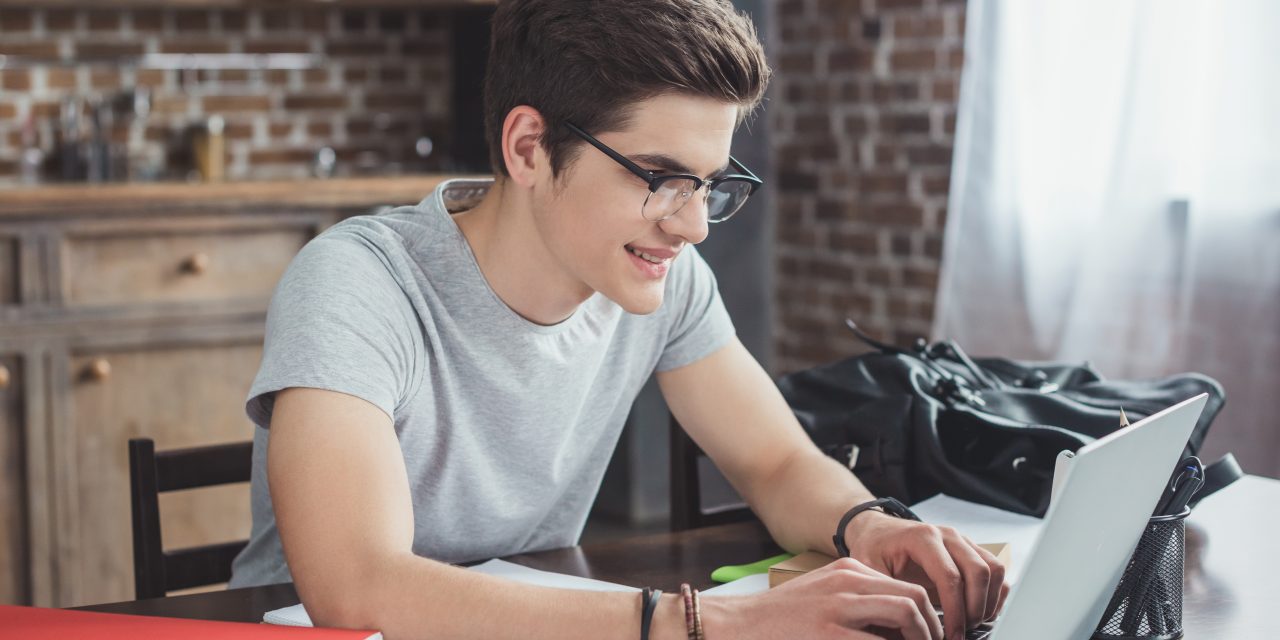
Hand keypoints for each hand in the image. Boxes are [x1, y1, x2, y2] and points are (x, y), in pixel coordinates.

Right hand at [701, 556, 944, 639]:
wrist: (738, 624)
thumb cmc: (781, 618)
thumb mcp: (823, 595)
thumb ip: (857, 601)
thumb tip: (899, 626)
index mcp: (847, 571)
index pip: (907, 586)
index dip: (929, 616)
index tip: (932, 637)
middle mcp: (846, 583)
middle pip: (914, 597)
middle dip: (933, 629)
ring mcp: (839, 609)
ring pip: (906, 614)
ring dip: (921, 637)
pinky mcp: (830, 635)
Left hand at [844, 512, 1009, 639]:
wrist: (878, 531)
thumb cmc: (873, 549)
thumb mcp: (868, 570)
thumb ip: (886, 593)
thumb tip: (904, 624)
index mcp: (922, 538)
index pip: (950, 577)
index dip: (955, 611)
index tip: (950, 635)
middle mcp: (948, 535)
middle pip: (979, 572)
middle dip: (974, 609)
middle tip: (960, 632)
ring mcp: (962, 541)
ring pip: (994, 570)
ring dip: (988, 602)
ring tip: (969, 624)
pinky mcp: (971, 550)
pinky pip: (997, 571)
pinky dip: (995, 595)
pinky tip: (978, 614)